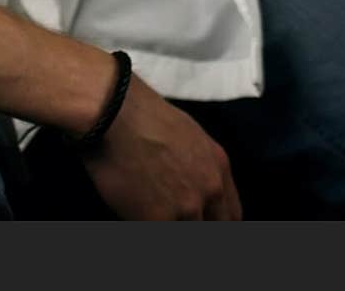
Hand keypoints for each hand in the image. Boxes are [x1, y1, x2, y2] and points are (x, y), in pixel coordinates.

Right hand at [80, 78, 241, 219]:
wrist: (113, 111)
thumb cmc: (141, 113)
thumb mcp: (187, 132)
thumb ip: (199, 164)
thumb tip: (192, 183)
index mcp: (218, 166)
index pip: (231, 216)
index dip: (213, 222)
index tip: (199, 222)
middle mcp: (209, 189)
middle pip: (214, 229)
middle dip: (193, 226)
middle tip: (170, 219)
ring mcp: (186, 207)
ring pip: (186, 233)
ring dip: (168, 225)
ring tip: (146, 211)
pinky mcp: (158, 220)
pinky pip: (157, 234)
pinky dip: (143, 225)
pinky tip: (131, 212)